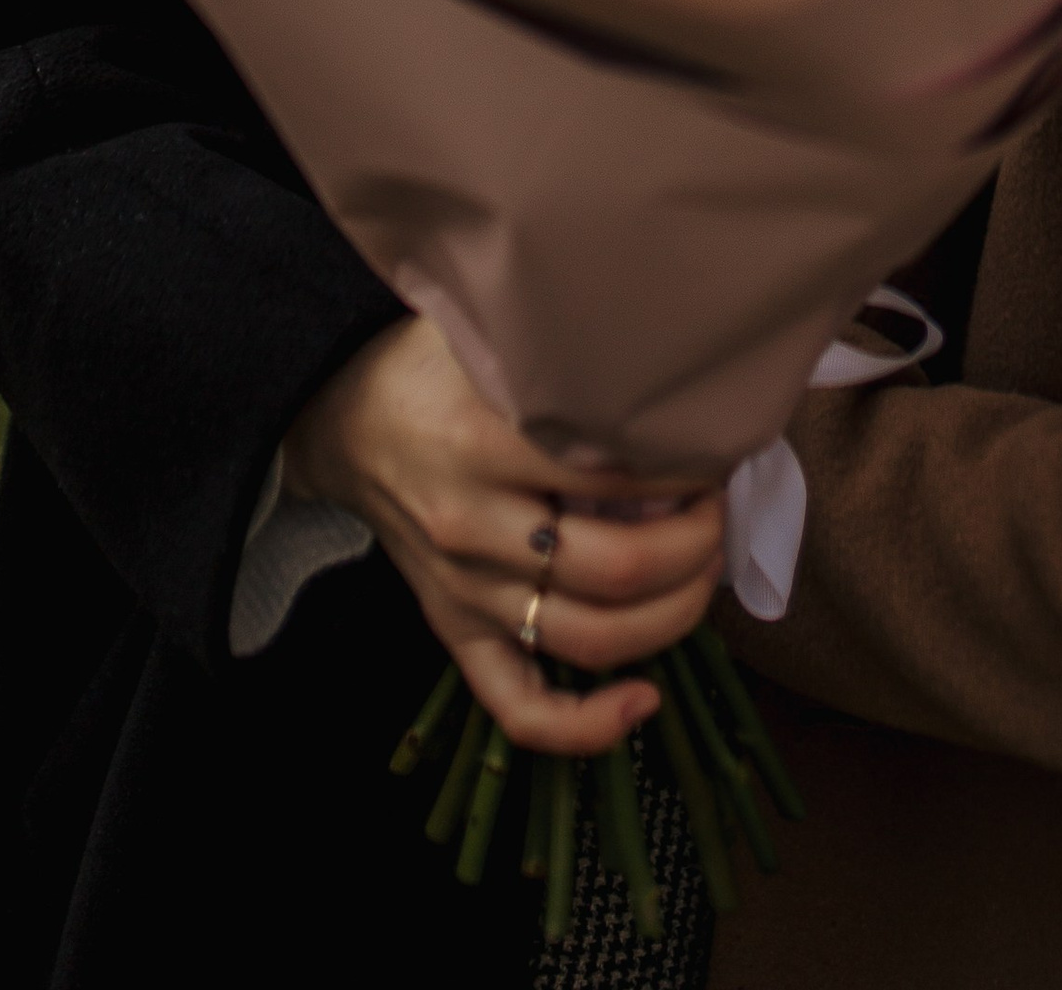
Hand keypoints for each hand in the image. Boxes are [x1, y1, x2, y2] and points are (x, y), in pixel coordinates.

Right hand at [284, 318, 725, 753]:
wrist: (343, 416)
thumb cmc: (432, 366)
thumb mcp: (492, 335)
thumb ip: (567, 355)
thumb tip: (670, 362)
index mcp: (483, 444)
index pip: (616, 475)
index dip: (687, 468)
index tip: (716, 447)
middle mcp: (472, 527)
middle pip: (615, 569)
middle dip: (695, 545)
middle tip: (719, 508)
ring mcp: (462, 592)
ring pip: (586, 638)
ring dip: (671, 615)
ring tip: (704, 571)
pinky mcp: (453, 631)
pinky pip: (516, 706)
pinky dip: (585, 726)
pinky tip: (645, 702)